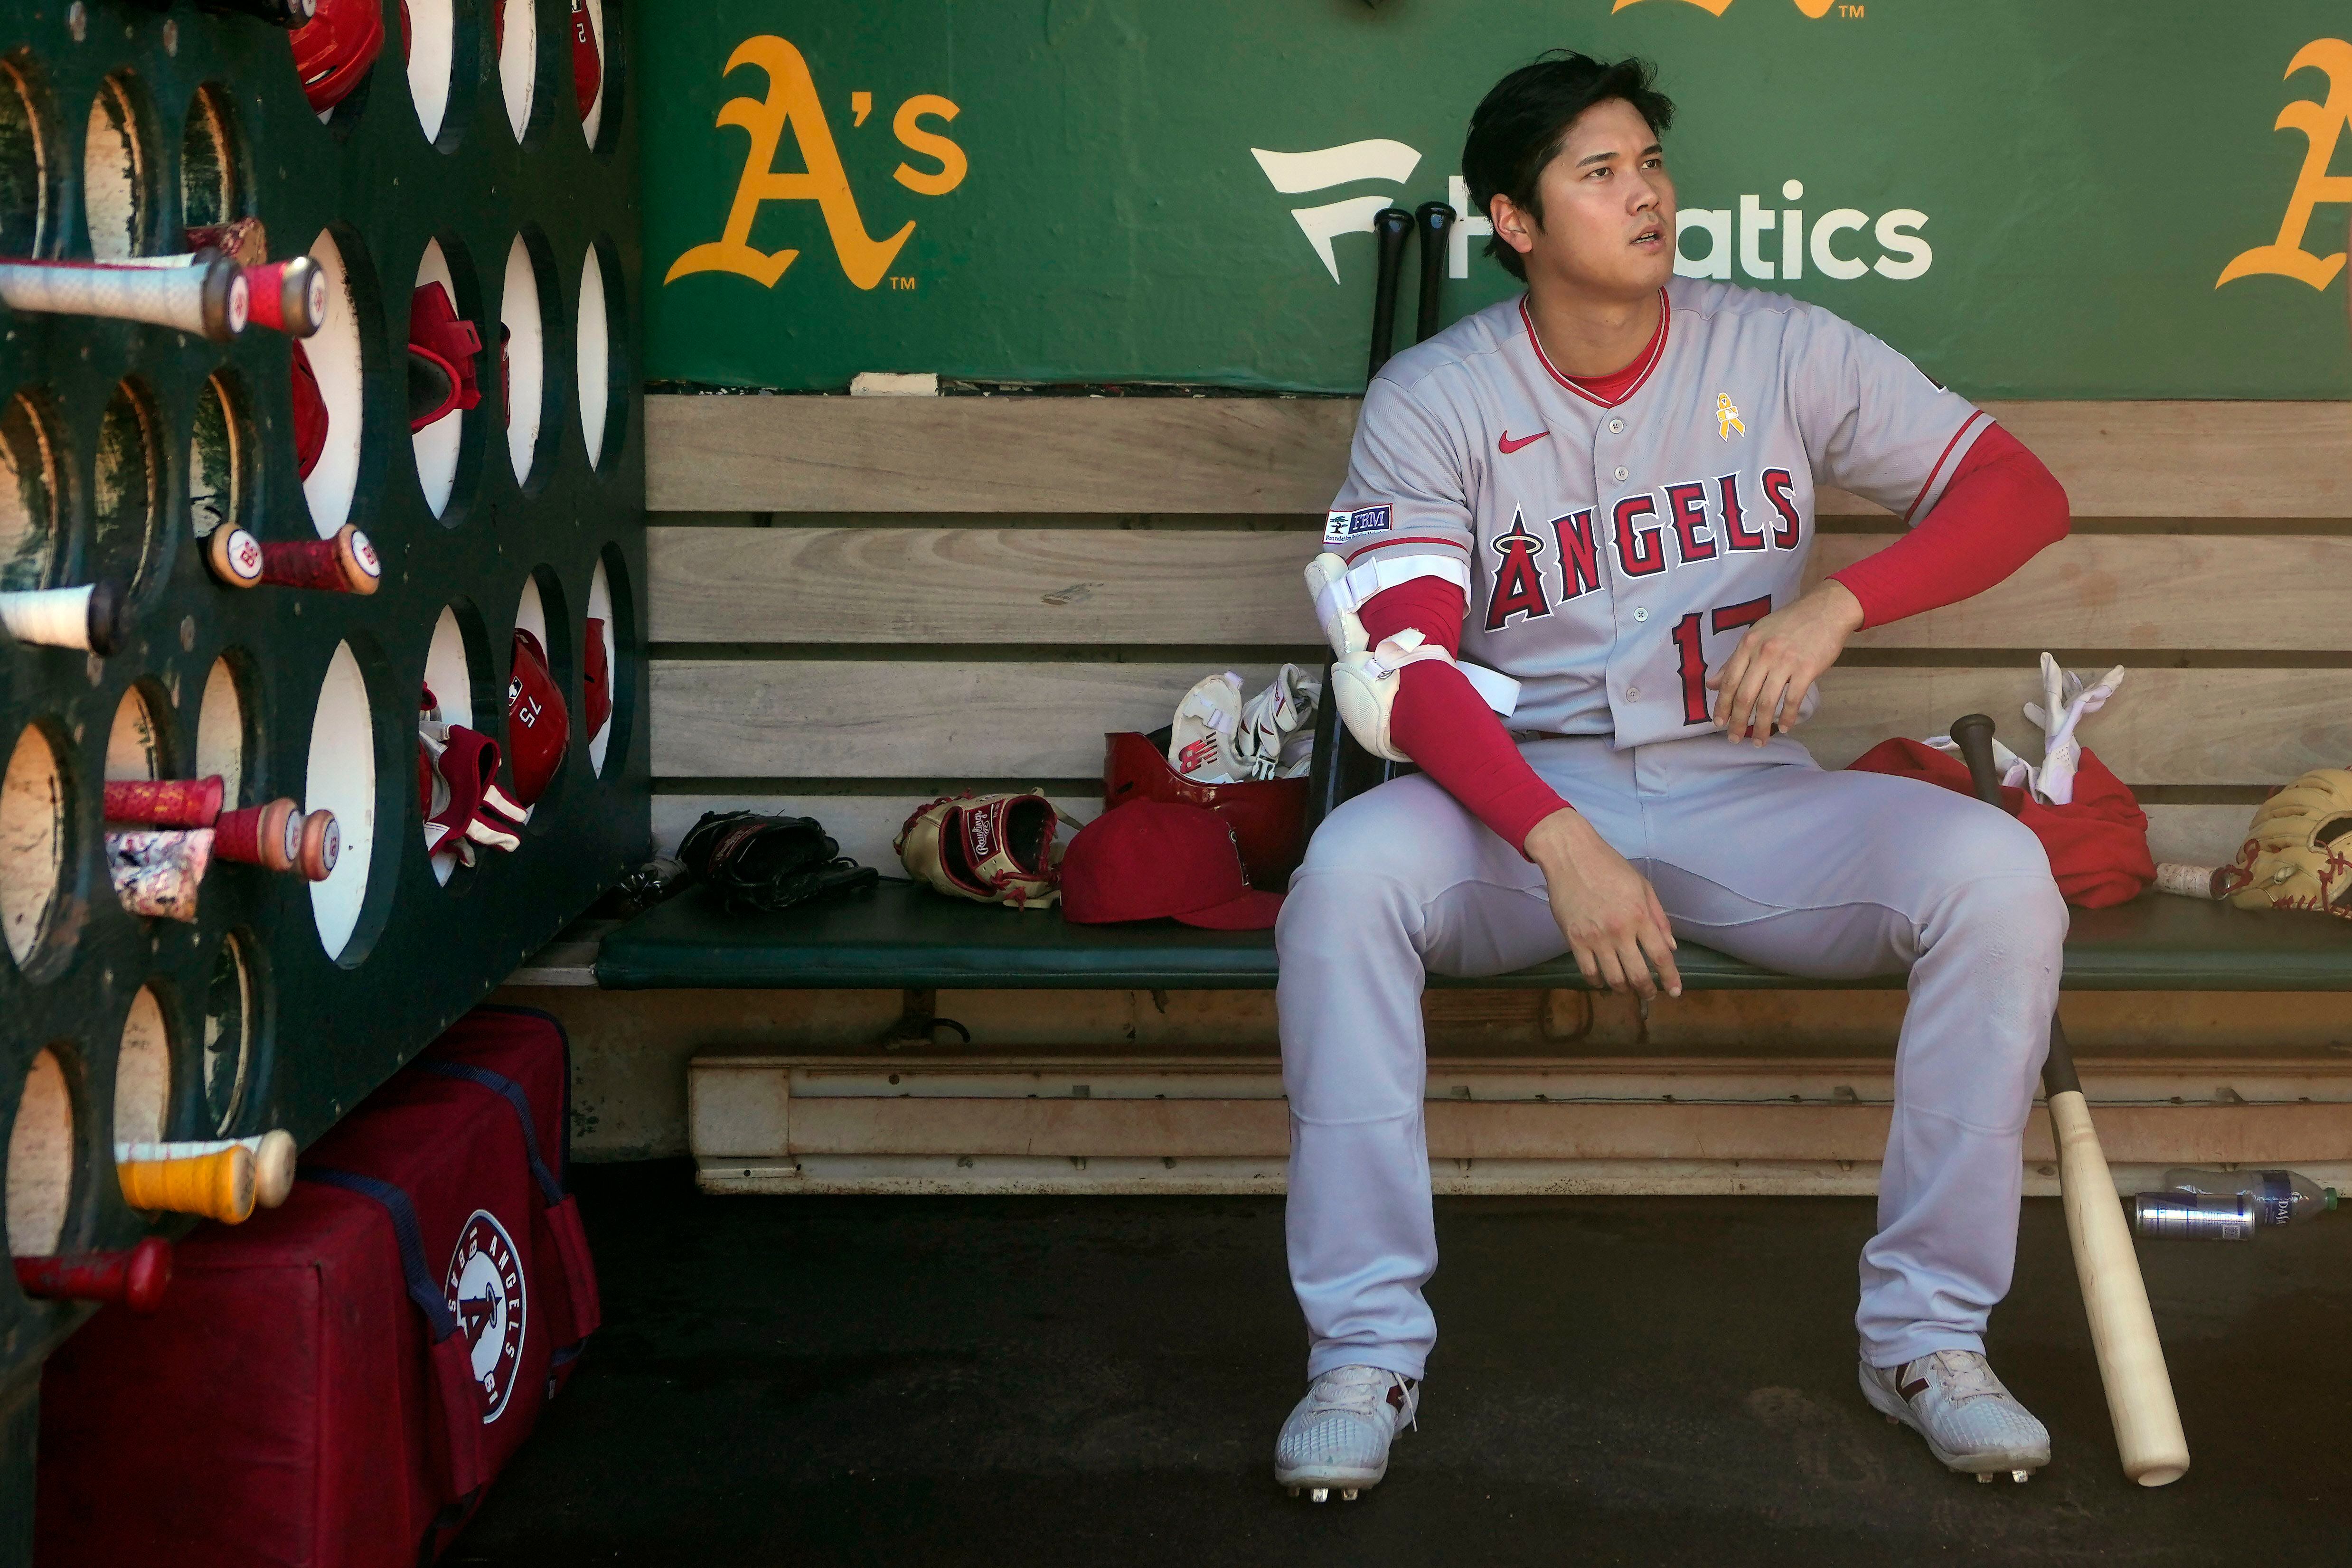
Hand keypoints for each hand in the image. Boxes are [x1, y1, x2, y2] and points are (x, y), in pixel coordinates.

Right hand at [1523, 809, 1680, 999]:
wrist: (1571, 856)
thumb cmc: (1610, 867)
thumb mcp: (1642, 886)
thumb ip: (1659, 918)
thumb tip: (1671, 947)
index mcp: (1640, 916)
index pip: (1660, 956)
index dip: (1671, 978)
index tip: (1675, 991)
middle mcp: (1620, 931)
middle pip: (1638, 974)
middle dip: (1647, 990)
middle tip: (1649, 995)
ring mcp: (1595, 937)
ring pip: (1613, 978)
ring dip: (1623, 989)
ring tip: (1626, 989)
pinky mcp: (1574, 939)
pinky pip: (1588, 971)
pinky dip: (1597, 982)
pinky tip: (1602, 982)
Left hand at [1707, 580, 1864, 744]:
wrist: (1825, 610)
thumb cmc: (1789, 623)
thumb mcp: (1756, 635)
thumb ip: (1734, 661)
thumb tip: (1711, 684)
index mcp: (1747, 645)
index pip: (1729, 681)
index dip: (1722, 705)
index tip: (1718, 723)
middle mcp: (1763, 654)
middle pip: (1744, 695)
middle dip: (1737, 721)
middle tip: (1734, 739)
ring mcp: (1785, 662)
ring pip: (1767, 702)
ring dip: (1761, 726)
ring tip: (1758, 741)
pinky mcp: (1807, 669)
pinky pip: (1792, 699)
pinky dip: (1787, 717)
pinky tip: (1784, 728)